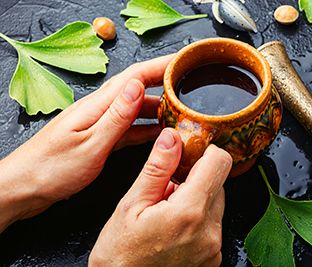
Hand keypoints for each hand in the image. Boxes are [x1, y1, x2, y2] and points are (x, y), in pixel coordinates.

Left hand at [0, 54, 173, 231]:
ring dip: (158, 110)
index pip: (135, 76)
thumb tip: (137, 87)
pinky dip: (146, 129)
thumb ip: (116, 117)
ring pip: (135, 110)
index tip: (184, 62)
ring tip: (181, 114)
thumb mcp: (90, 144)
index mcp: (97, 106)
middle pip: (138, 90)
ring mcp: (99, 123)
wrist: (24, 186)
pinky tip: (159, 134)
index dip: (162, 66)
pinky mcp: (99, 138)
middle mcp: (99, 110)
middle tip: (190, 89)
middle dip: (165, 85)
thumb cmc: (51, 168)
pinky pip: (128, 128)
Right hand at [89, 128, 232, 266]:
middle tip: (166, 191)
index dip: (205, 150)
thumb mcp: (130, 205)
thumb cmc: (120, 256)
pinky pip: (212, 225)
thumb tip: (172, 137)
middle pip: (217, 183)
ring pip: (215, 203)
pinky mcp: (213, 258)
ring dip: (196, 199)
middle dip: (194, 178)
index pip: (220, 162)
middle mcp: (209, 231)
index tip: (189, 153)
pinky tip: (174, 229)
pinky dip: (198, 220)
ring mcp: (213, 248)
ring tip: (167, 213)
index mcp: (189, 212)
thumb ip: (157, 168)